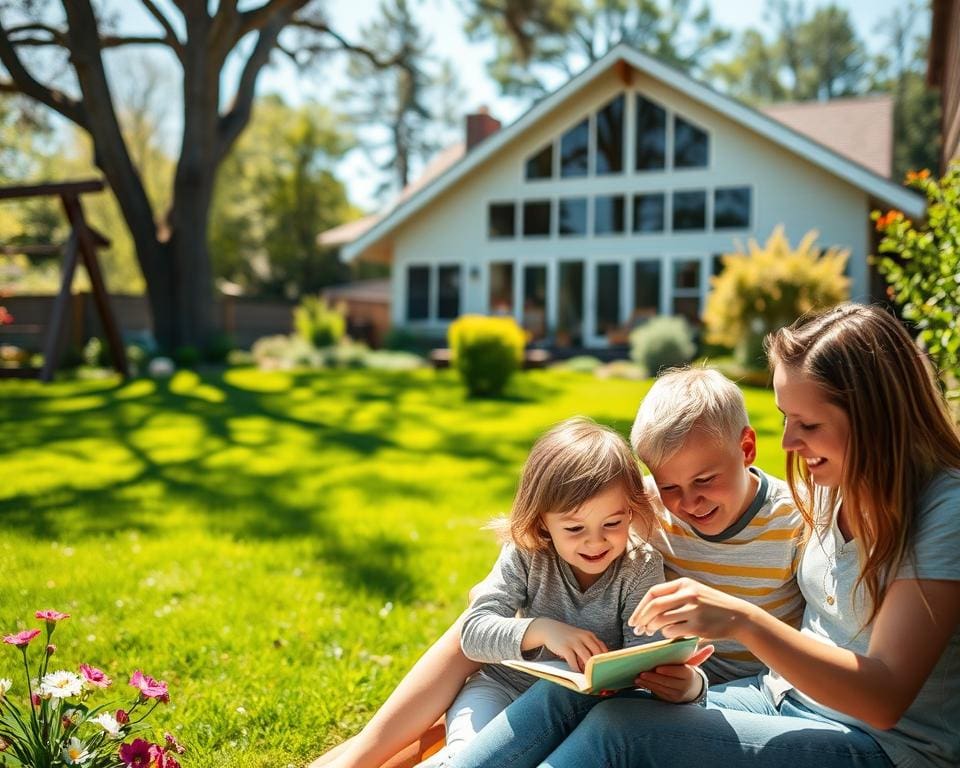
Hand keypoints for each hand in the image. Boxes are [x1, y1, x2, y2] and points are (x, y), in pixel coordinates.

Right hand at [523, 618, 607, 671]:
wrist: (549, 628)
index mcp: (590, 636)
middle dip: (600, 668)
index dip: (606, 662)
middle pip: (597, 655)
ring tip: (591, 679)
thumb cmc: (568, 637)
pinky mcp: (565, 648)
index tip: (609, 672)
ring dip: (589, 670)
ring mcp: (574, 642)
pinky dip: (577, 670)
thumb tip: (600, 665)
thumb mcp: (581, 638)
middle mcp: (584, 637)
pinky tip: (578, 675)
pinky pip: (573, 662)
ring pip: (587, 659)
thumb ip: (590, 647)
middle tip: (602, 678)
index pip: (603, 650)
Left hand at [629, 578, 753, 640]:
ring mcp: (693, 610)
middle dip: (641, 619)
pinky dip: (666, 634)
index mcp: (684, 583)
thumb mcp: (694, 591)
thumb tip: (647, 609)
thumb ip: (673, 596)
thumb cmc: (711, 606)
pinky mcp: (698, 625)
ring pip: (661, 620)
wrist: (738, 616)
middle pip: (654, 606)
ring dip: (652, 628)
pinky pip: (673, 631)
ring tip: (650, 632)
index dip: (640, 606)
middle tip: (636, 629)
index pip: (653, 593)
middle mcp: (688, 594)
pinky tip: (668, 635)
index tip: (634, 618)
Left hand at [634, 644, 713, 702]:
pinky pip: (658, 693)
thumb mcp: (693, 664)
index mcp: (690, 675)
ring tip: (638, 677)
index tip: (657, 667)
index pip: (678, 672)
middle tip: (642, 672)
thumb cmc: (688, 671)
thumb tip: (711, 647)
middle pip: (667, 681)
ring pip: (660, 688)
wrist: (691, 689)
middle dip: (653, 677)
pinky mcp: (670, 699)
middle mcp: (684, 686)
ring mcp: (677, 694)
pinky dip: (648, 687)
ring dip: (648, 683)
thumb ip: (699, 656)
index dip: (667, 671)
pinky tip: (640, 682)